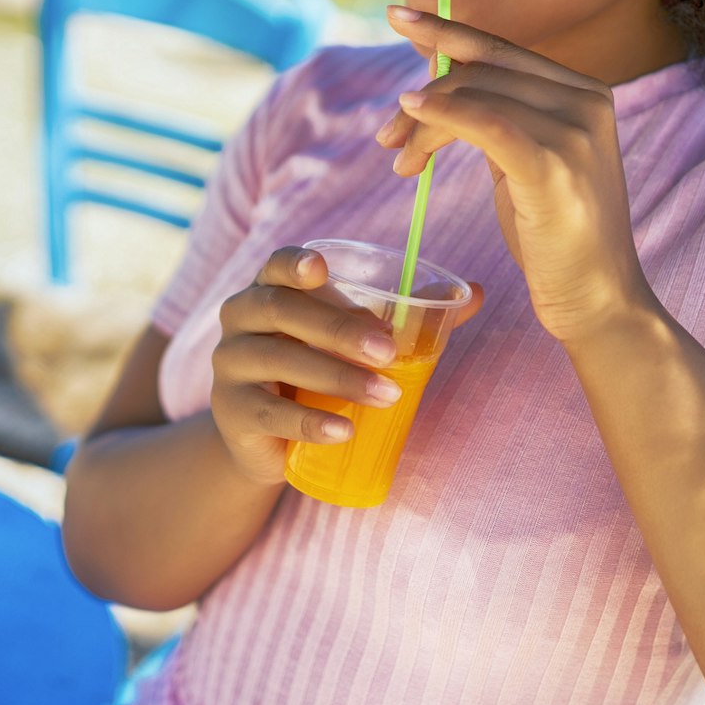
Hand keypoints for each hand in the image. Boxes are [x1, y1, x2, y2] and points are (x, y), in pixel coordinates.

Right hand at [209, 246, 406, 485]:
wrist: (267, 440)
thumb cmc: (316, 374)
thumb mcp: (351, 342)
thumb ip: (407, 316)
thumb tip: (475, 293)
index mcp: (268, 290)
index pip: (274, 266)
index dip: (294, 263)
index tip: (322, 269)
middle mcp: (240, 319)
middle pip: (280, 309)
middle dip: (337, 328)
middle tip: (388, 351)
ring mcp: (229, 367)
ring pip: (279, 360)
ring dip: (337, 377)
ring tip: (386, 394)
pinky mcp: (232, 413)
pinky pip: (270, 413)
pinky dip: (311, 422)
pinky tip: (345, 430)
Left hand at [373, 7, 654, 343]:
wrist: (598, 300)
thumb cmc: (555, 235)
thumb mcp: (525, 160)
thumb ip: (496, 115)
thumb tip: (438, 75)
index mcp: (583, 92)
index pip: (500, 49)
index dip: (445, 30)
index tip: (396, 17)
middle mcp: (586, 100)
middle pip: (481, 68)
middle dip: (421, 92)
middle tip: (385, 133)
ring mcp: (574, 131)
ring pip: (472, 95)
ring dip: (419, 123)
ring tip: (400, 160)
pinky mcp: (554, 165)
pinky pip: (483, 123)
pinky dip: (440, 117)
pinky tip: (412, 122)